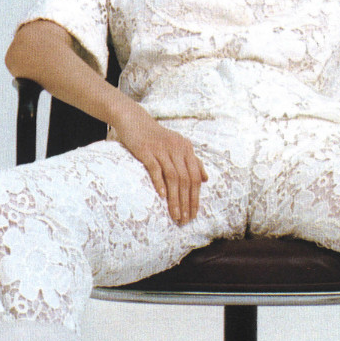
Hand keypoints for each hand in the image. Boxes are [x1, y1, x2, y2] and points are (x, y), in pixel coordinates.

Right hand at [112, 102, 207, 224]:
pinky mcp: (146, 149)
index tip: (193, 214)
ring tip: (175, 215)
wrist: (134, 120)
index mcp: (187, 148)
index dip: (196, 198)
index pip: (195, 177)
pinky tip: (162, 197)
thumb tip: (205, 179)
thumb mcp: (178, 146)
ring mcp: (162, 149)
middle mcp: (177, 148)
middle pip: (186, 180)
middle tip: (185, 220)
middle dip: (187, 202)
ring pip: (173, 177)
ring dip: (175, 199)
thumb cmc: (156, 137)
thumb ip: (193, 161)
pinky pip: (156, 168)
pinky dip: (160, 183)